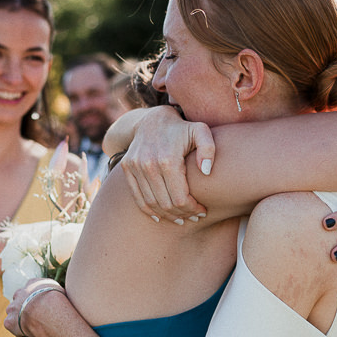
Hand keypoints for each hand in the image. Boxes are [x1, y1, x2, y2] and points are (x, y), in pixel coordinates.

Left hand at [2, 277, 65, 336]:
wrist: (48, 311)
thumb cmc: (57, 301)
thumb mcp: (57, 289)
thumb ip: (51, 290)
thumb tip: (54, 295)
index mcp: (32, 283)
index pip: (31, 290)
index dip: (35, 299)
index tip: (40, 306)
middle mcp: (20, 293)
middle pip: (19, 300)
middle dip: (24, 307)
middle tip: (35, 317)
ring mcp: (13, 307)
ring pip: (14, 313)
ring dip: (20, 318)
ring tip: (31, 327)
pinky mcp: (9, 321)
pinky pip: (12, 326)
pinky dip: (18, 331)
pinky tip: (29, 334)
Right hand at [118, 106, 212, 222]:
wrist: (153, 119)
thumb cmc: (183, 128)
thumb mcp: (201, 131)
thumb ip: (209, 149)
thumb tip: (206, 171)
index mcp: (168, 159)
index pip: (180, 198)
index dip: (192, 209)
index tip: (202, 211)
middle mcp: (148, 164)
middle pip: (166, 204)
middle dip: (182, 214)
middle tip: (193, 217)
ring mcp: (135, 166)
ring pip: (151, 203)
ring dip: (167, 215)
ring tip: (180, 218)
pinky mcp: (127, 168)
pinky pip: (137, 197)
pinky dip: (149, 210)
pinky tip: (161, 216)